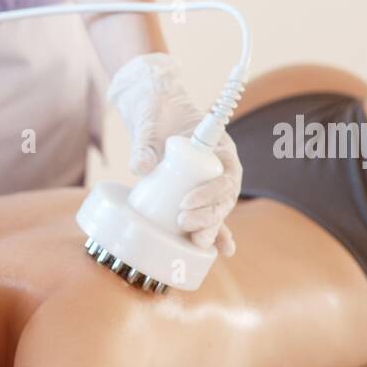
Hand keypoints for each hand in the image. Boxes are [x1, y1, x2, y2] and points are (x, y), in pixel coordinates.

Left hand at [106, 52, 242, 256]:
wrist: (152, 115)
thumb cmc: (156, 113)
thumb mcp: (150, 121)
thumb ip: (145, 141)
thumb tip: (140, 167)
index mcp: (220, 148)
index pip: (226, 173)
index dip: (211, 192)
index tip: (187, 201)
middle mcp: (220, 169)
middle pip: (224, 198)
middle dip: (208, 216)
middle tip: (183, 221)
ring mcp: (209, 185)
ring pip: (218, 211)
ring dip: (209, 229)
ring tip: (195, 242)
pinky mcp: (195, 197)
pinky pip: (208, 217)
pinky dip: (214, 235)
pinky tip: (218, 252)